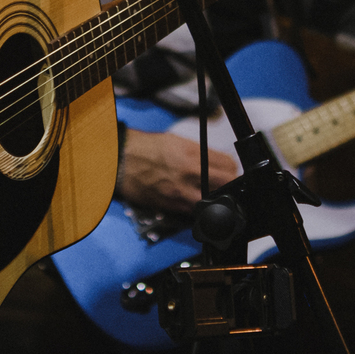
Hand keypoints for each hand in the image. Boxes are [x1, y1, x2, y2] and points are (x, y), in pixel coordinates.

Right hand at [116, 129, 238, 214]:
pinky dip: (198, 208)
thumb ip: (199, 154)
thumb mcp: (177, 142)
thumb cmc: (146, 148)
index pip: (229, 166)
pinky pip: (195, 212)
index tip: (230, 172)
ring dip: (216, 199)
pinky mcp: (172, 206)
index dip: (233, 170)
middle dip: (230, 185)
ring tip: (211, 195)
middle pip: (227, 184)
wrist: (121, 160)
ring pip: (214, 202)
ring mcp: (182, 192)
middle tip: (226, 185)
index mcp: (193, 154)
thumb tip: (215, 164)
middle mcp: (190, 173)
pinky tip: (194, 202)